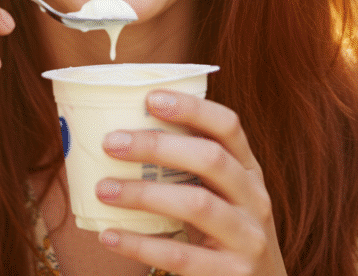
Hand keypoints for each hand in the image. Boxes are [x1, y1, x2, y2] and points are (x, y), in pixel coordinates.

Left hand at [94, 90, 286, 275]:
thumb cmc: (225, 233)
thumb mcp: (222, 195)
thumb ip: (191, 168)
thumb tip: (124, 133)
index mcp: (249, 171)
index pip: (228, 126)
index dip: (192, 108)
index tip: (150, 98)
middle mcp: (255, 199)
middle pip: (211, 159)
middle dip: (158, 146)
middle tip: (111, 143)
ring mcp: (248, 237)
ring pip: (197, 204)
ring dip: (143, 194)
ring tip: (102, 189)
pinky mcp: (232, 273)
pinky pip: (181, 256)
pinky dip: (140, 245)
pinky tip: (109, 235)